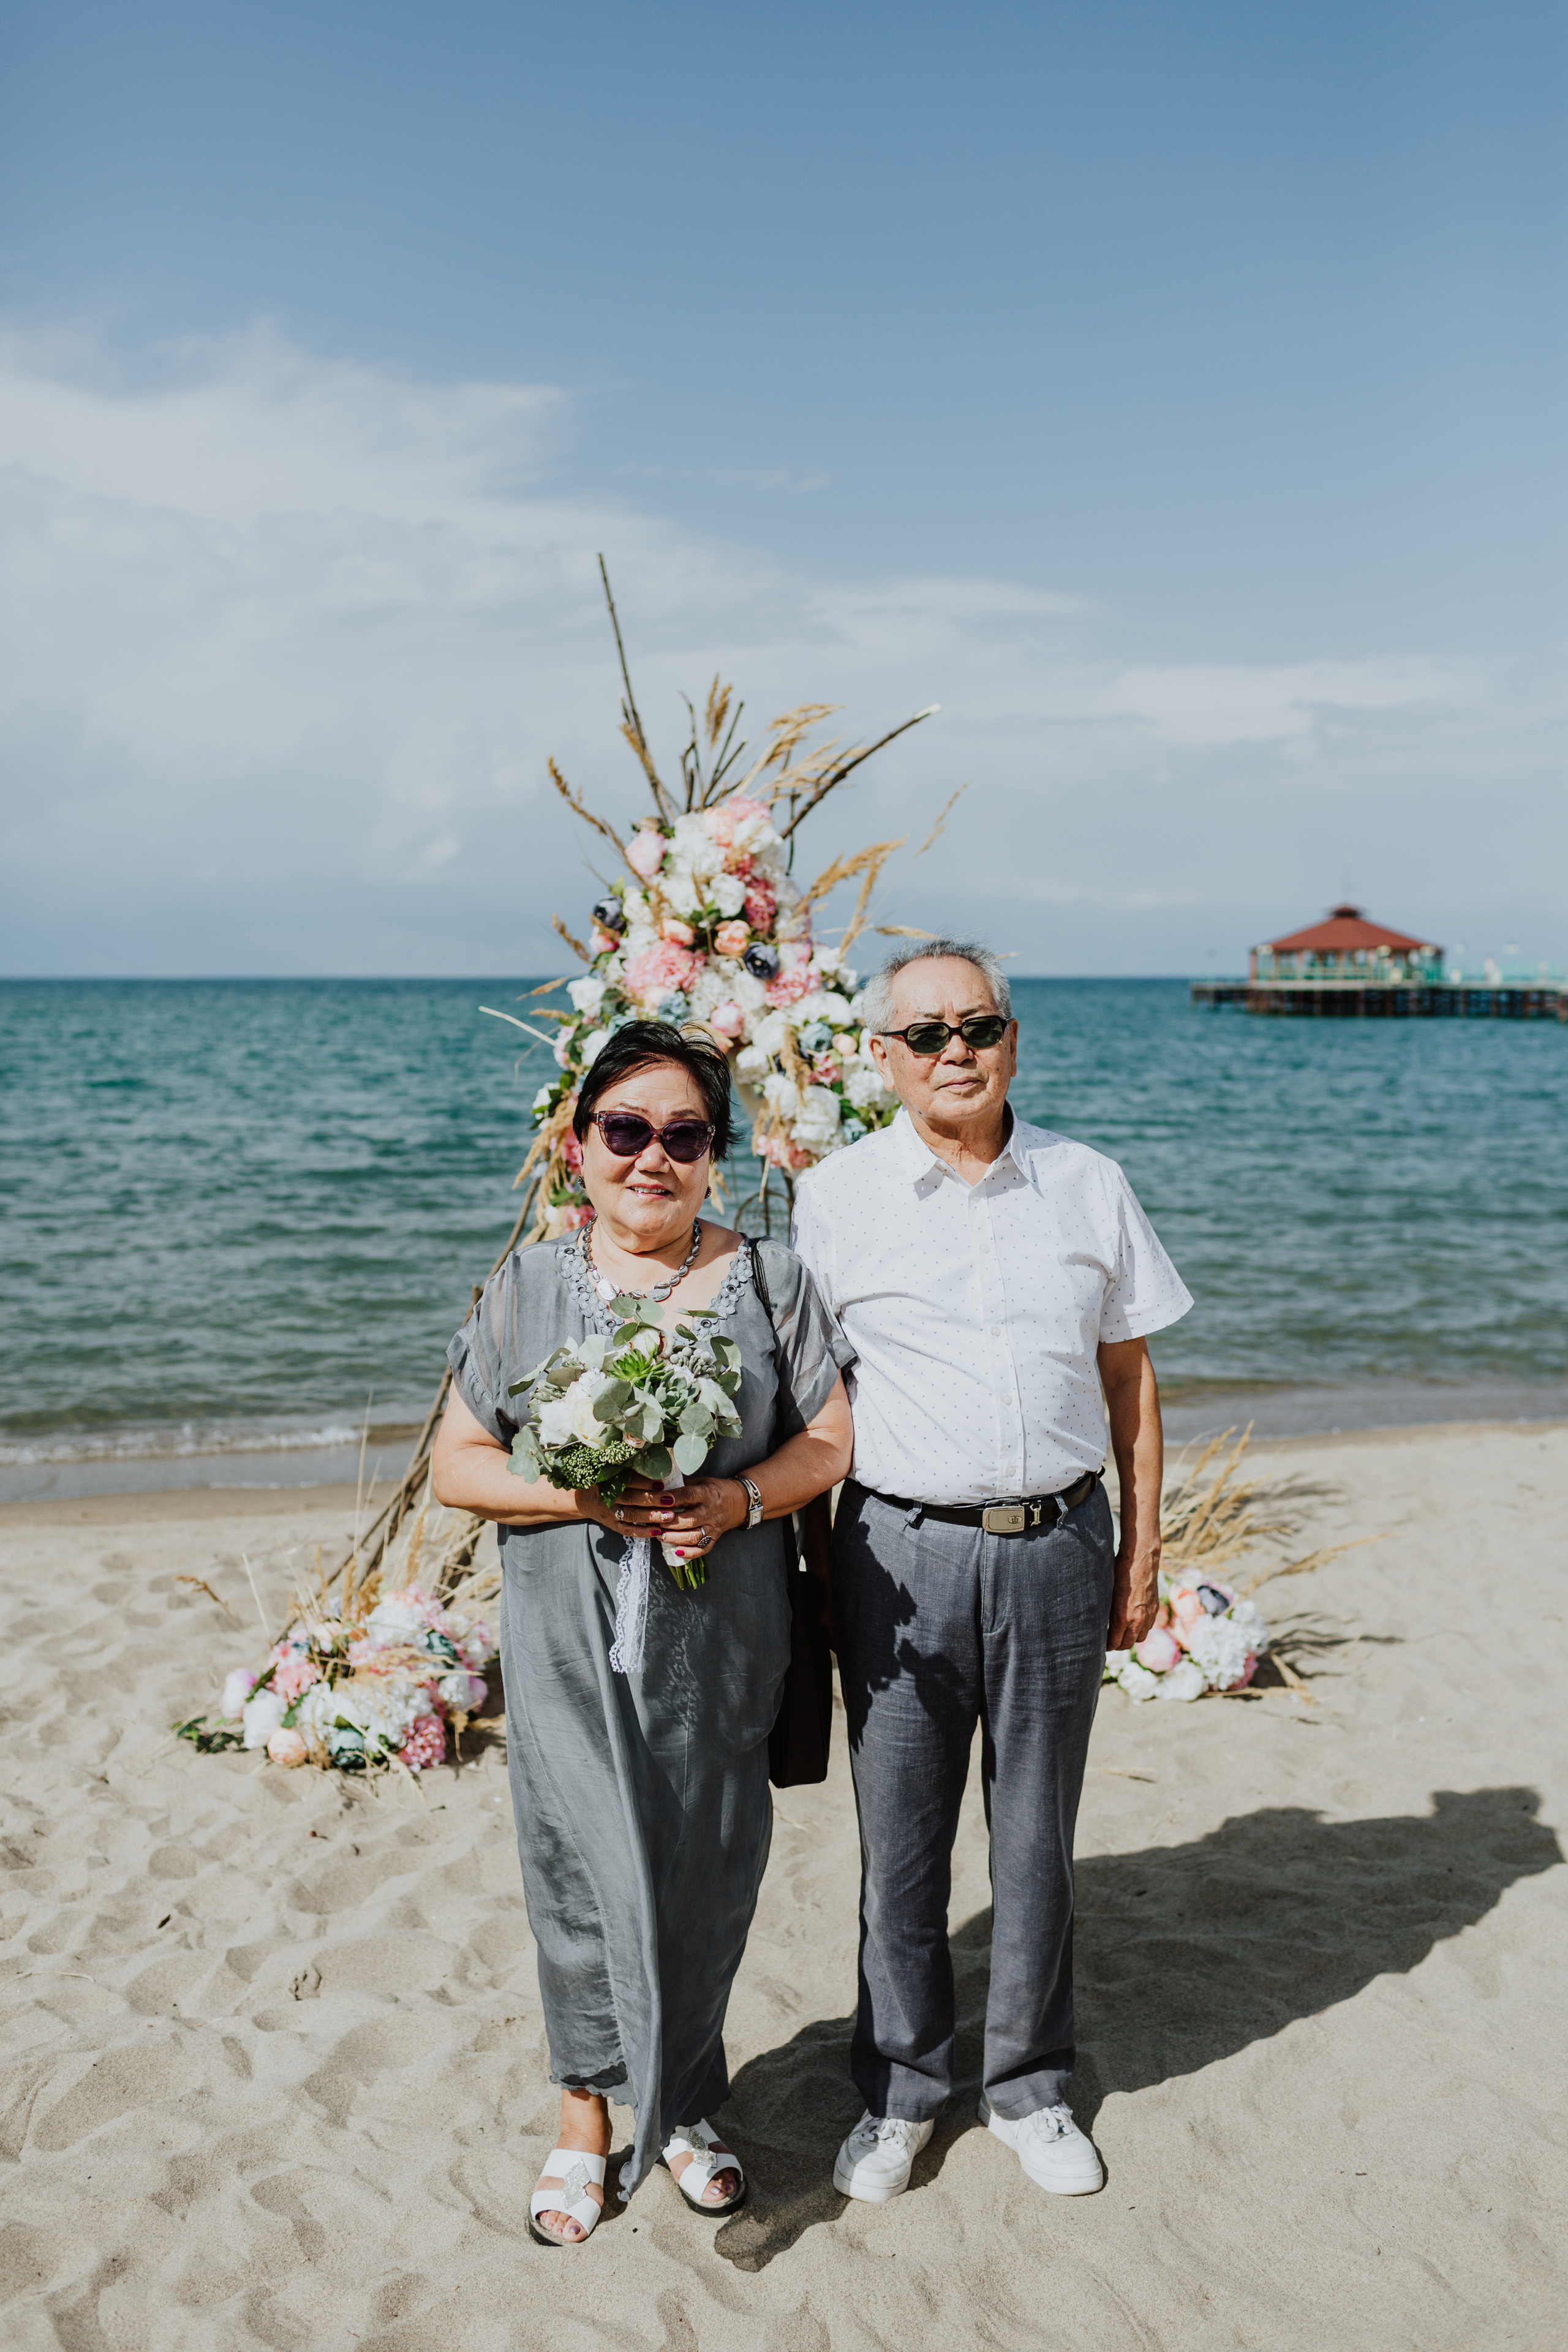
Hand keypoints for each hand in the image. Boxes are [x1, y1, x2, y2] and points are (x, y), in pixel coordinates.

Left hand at [588, 1474, 748, 1559]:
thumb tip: (659, 1486)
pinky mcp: (715, 1538)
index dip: (672, 1499)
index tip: (656, 1500)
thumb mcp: (701, 1481)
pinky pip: (703, 1548)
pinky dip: (690, 1552)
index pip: (688, 1496)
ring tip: (659, 1536)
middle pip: (689, 1519)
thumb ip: (683, 1486)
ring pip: (694, 1536)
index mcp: (707, 1493)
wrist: (740, 1501)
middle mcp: (711, 1511)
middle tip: (652, 1522)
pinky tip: (676, 1552)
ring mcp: (713, 1526)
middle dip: (669, 1522)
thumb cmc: (714, 1489)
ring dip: (675, 1538)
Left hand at [1107, 1546, 1159, 1651]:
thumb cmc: (1119, 1573)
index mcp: (1122, 1618)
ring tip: (1122, 1634)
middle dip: (1118, 1645)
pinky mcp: (1155, 1609)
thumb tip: (1097, 1623)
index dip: (1107, 1646)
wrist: (1141, 1559)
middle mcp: (1137, 1620)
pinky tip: (1133, 1622)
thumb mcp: (1107, 1593)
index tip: (1101, 1645)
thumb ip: (1106, 1612)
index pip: (1114, 1643)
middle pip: (1127, 1644)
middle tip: (1110, 1642)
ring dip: (1130, 1638)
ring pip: (1140, 1638)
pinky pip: (1148, 1627)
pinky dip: (1141, 1628)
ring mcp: (1148, 1616)